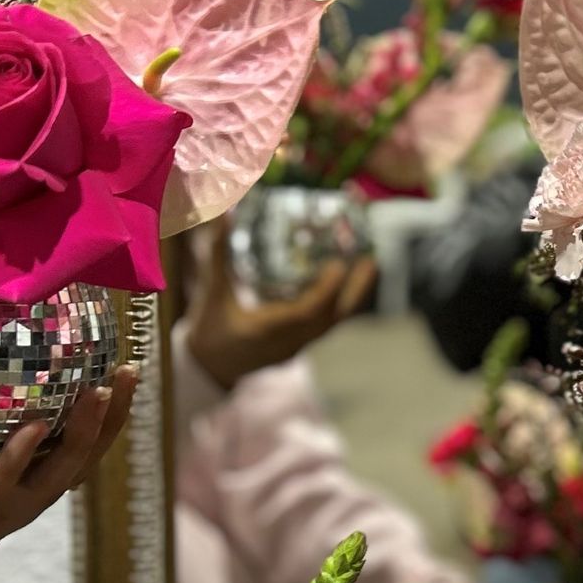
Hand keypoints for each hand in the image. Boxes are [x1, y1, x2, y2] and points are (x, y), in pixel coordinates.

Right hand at [190, 219, 377, 390]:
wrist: (210, 368)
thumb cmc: (210, 329)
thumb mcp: (212, 292)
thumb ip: (218, 254)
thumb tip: (225, 214)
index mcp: (266, 329)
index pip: (305, 312)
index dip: (325, 290)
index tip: (338, 265)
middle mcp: (288, 340)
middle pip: (332, 318)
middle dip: (354, 290)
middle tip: (372, 260)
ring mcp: (298, 345)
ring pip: (334, 322)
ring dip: (353, 294)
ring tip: (368, 265)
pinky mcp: (301, 344)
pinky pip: (328, 323)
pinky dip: (341, 302)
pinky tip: (349, 281)